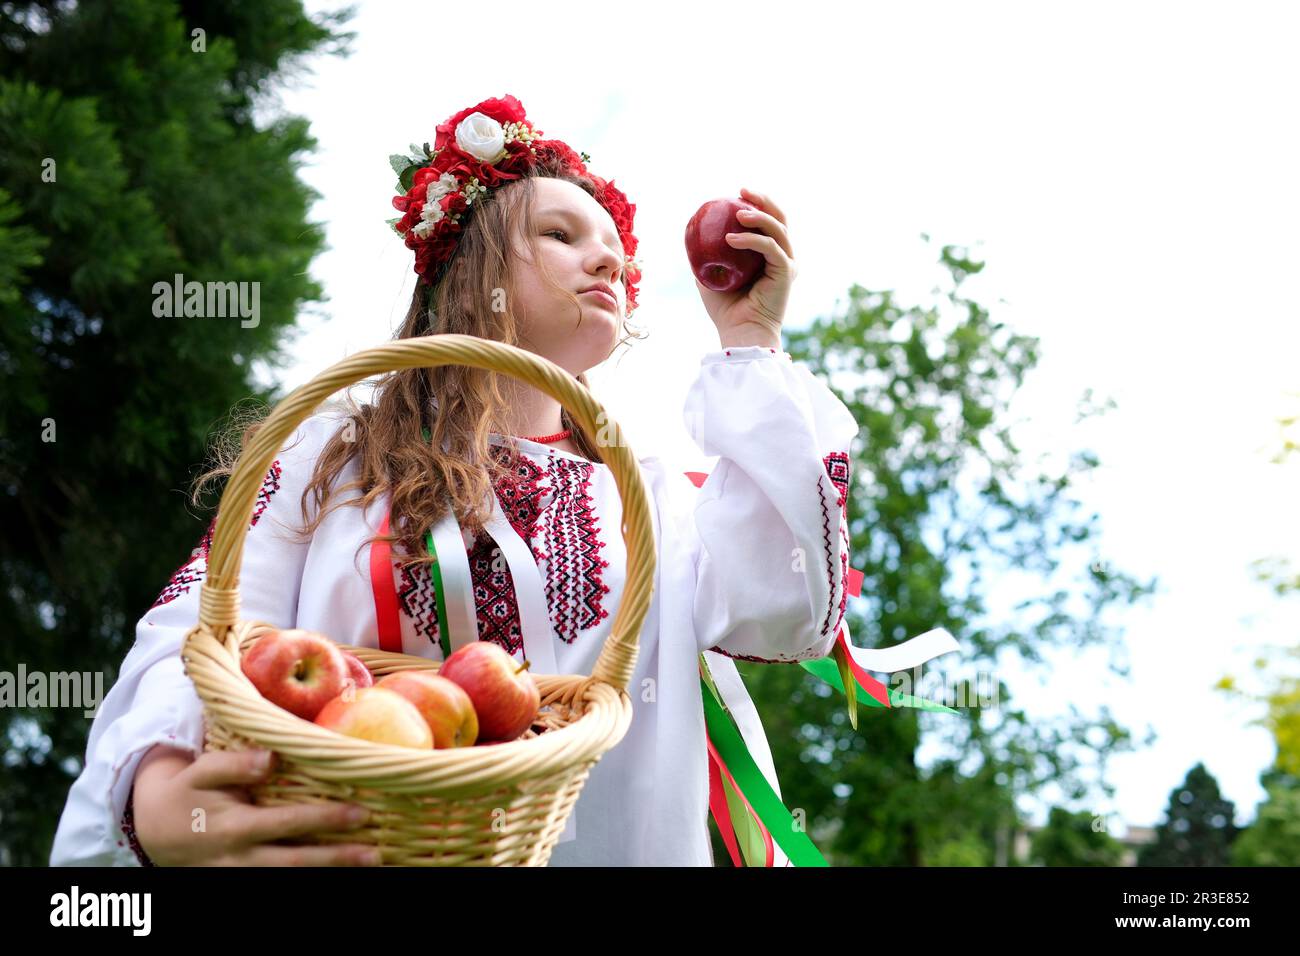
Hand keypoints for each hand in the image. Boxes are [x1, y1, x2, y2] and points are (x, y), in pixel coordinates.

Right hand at [131, 744, 381, 865]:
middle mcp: (242, 858)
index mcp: (235, 827)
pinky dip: (309, 880)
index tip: (359, 813)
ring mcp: (242, 876)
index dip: (323, 820)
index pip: (287, 824)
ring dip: (328, 874)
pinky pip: (278, 885)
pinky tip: (339, 874)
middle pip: (296, 863)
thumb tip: (272, 757)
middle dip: (336, 859)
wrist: (154, 830)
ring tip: (368, 864)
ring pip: (290, 880)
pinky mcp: (242, 882)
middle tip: (373, 852)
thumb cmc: (188, 792)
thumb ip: (235, 764)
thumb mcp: (203, 772)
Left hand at [694, 187, 796, 347]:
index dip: (758, 203)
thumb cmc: (726, 309)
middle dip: (763, 200)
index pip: (769, 222)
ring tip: (736, 213)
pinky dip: (752, 240)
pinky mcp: (786, 273)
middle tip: (742, 191)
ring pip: (778, 229)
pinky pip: (770, 248)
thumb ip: (706, 255)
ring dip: (758, 216)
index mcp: (771, 255)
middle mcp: (783, 257)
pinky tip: (731, 239)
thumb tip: (690, 234)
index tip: (737, 193)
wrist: (740, 333)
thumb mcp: (710, 275)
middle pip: (780, 218)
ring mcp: (787, 264)